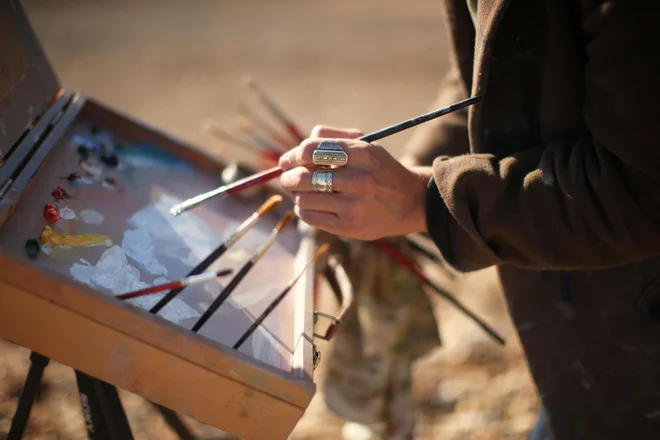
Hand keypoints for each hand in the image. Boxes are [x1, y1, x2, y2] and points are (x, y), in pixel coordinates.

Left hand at [279, 125, 432, 239]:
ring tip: (301, 192)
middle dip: (288, 177)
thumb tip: (295, 152)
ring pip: (304, 198)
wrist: (411, 202)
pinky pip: (310, 217)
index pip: (311, 150)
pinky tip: (309, 205)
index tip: (288, 161)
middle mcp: (359, 179)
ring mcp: (355, 206)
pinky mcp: (350, 227)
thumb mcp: (366, 144)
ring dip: (296, 194)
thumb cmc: (379, 170)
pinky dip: (303, 210)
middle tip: (287, 178)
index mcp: (363, 153)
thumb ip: (332, 137)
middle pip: (304, 176)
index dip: (293, 155)